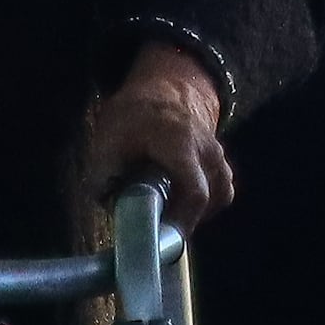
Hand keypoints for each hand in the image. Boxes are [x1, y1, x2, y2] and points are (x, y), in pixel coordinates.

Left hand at [82, 39, 234, 225]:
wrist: (166, 85)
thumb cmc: (135, 113)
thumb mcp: (109, 138)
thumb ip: (103, 174)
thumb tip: (104, 207)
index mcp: (181, 145)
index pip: (196, 193)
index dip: (183, 223)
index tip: (163, 239)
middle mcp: (207, 151)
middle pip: (215, 198)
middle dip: (188, 220)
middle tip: (160, 228)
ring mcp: (218, 154)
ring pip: (221, 194)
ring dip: (198, 211)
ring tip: (168, 214)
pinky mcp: (220, 160)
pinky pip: (220, 187)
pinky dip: (204, 201)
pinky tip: (179, 201)